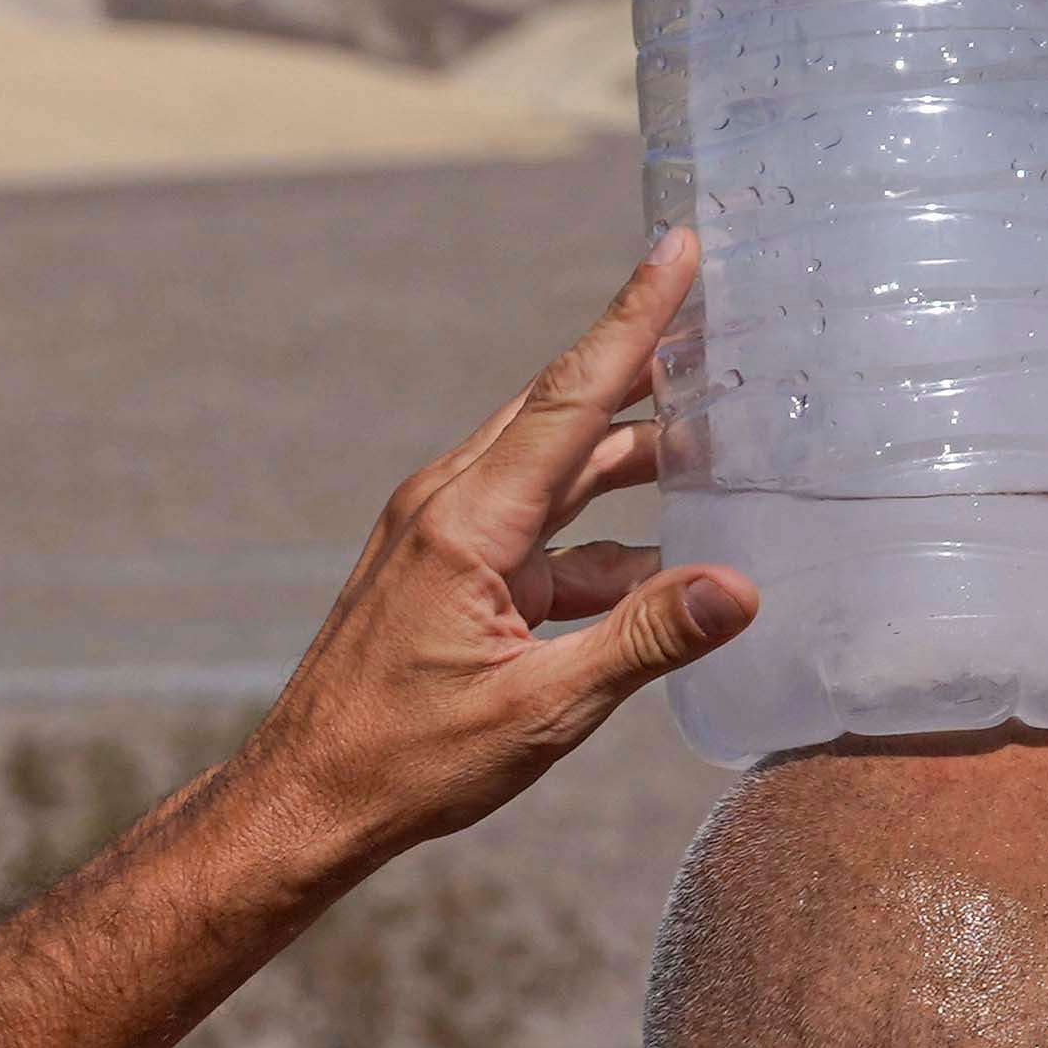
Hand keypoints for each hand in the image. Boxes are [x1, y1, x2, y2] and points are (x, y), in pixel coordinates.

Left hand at [240, 232, 751, 863]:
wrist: (307, 798)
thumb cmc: (409, 760)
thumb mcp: (542, 710)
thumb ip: (643, 640)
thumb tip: (739, 589)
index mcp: (468, 523)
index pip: (571, 397)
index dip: (634, 320)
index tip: (677, 248)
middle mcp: (449, 505)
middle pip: (564, 414)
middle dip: (642, 368)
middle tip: (718, 321)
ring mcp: (441, 534)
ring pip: (553, 472)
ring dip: (627, 461)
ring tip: (713, 444)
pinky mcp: (443, 569)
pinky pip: (536, 532)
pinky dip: (597, 540)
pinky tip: (658, 565)